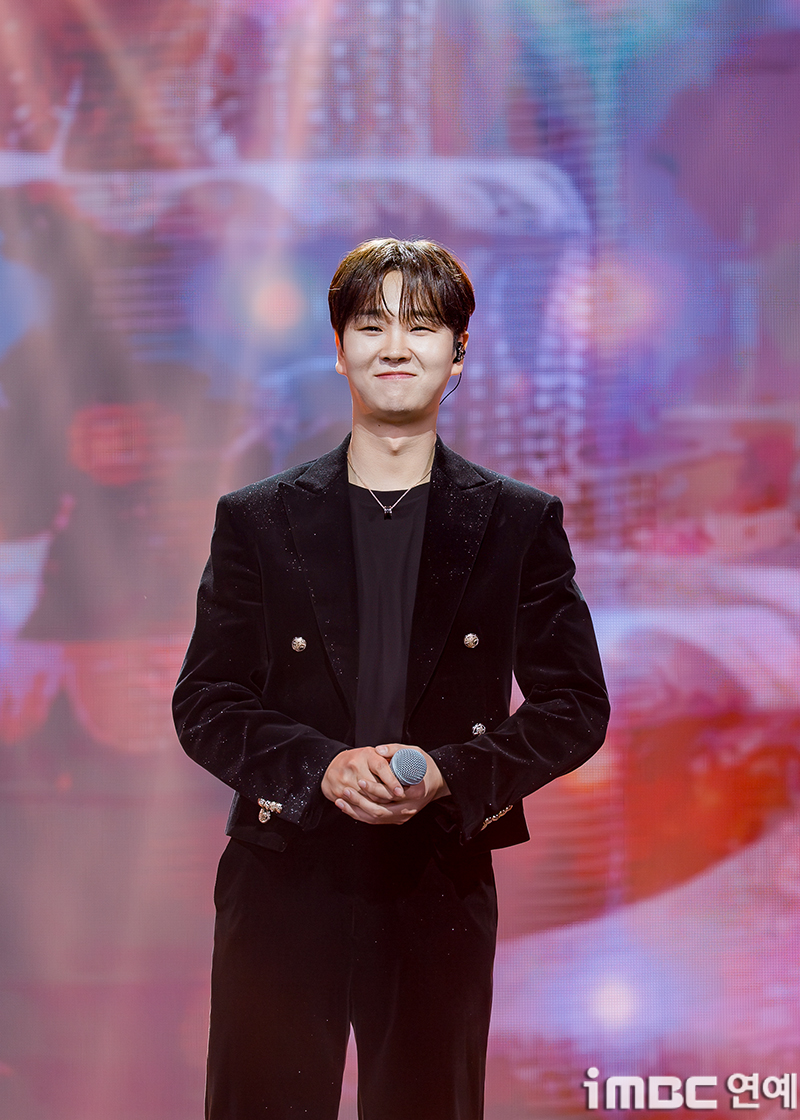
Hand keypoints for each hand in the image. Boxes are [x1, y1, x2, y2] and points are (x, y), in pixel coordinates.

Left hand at [322, 743, 449, 824]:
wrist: (438, 782)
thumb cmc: (426, 766)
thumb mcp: (415, 753)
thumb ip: (396, 750)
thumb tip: (379, 751)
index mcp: (415, 793)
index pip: (390, 795)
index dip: (373, 789)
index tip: (359, 780)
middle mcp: (409, 808)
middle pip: (380, 812)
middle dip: (359, 802)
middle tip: (345, 791)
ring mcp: (404, 816)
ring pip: (377, 819)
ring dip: (357, 812)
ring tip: (340, 801)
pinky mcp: (399, 818)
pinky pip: (378, 821)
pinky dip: (362, 815)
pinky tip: (349, 808)